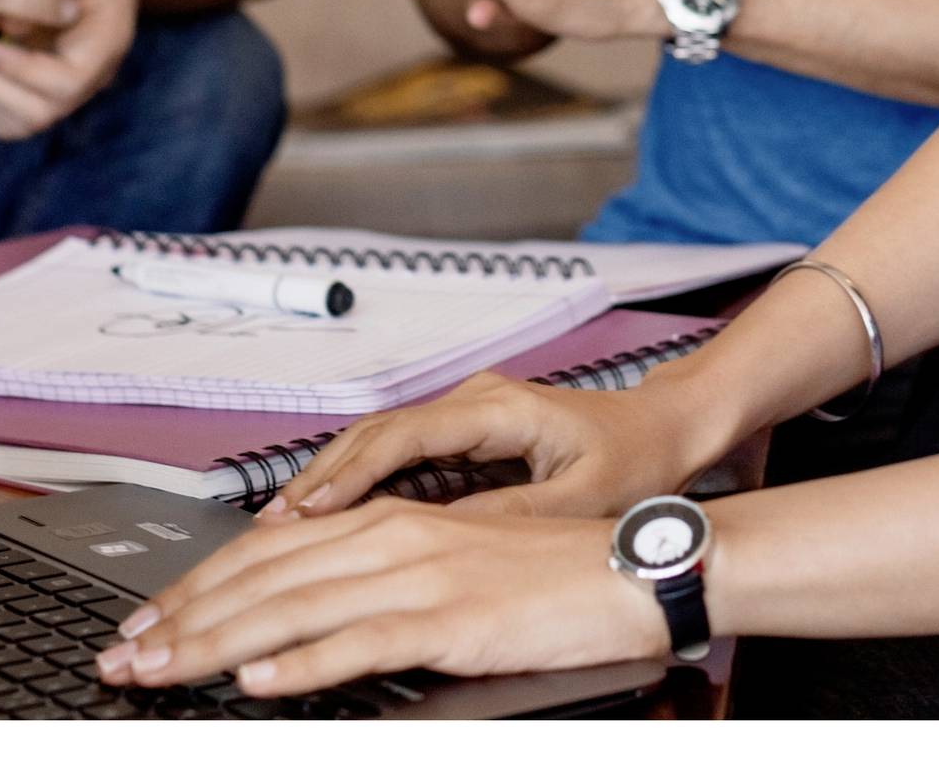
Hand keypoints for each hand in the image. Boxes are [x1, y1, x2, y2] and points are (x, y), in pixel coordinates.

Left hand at [93, 499, 664, 697]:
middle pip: (261, 581)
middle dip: (180, 622)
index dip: (194, 591)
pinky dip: (302, 666)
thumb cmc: (542, 578)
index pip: (265, 556)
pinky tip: (259, 684)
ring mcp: (419, 577)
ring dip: (215, 646)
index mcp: (386, 522)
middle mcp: (391, 538)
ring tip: (161, 672)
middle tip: (121, 658)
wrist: (624, 569)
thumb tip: (300, 619)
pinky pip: (361, 644)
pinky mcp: (449, 620)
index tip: (142, 625)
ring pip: (292, 610)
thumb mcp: (446, 565)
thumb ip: (375, 583)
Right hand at [269, 369, 721, 523]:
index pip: (404, 437)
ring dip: (331, 479)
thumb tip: (442, 539)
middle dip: (320, 479)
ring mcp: (469, 411)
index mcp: (500, 408)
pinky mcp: (469, 430)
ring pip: (380, 441)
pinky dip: (358, 480)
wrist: (669, 426)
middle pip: (376, 434)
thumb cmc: (638, 458)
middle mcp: (475, 399)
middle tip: (269, 527)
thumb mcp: (583, 498)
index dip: (349, 475)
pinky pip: (399, 453)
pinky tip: (328, 515)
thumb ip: (512, 514)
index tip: (308, 513)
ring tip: (281, 525)